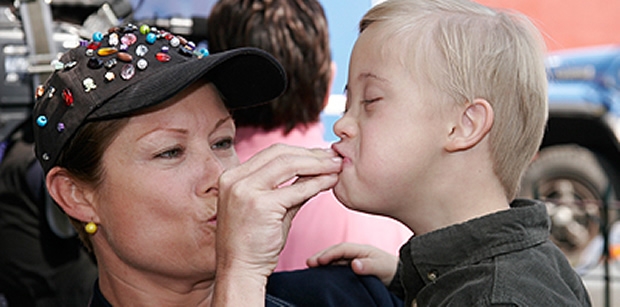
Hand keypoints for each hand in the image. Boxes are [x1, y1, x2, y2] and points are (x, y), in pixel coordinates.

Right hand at [213, 144, 341, 303]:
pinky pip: (296, 189)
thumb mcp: (269, 209)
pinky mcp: (260, 205)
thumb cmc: (253, 244)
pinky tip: (330, 182)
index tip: (321, 154)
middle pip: (280, 153)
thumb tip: (316, 172)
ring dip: (318, 164)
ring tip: (337, 166)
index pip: (271, 153)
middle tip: (334, 156)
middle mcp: (235, 179)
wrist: (239, 271)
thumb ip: (289, 189)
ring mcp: (245, 190)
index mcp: (232, 176)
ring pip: (289, 164)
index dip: (300, 151)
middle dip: (311, 154)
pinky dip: (317, 183)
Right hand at [307, 243, 397, 284]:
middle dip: (321, 256)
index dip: (330, 254)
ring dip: (323, 262)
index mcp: (361, 249)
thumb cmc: (391, 270)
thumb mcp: (382, 267)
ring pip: (335, 259)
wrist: (400, 276)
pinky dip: (328, 268)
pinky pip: (338, 267)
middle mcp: (355, 253)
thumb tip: (354, 264)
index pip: (342, 249)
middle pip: (335, 252)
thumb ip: (369, 266)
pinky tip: (321, 273)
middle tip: (308, 263)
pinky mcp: (353, 269)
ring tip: (310, 268)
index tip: (319, 261)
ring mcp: (353, 260)